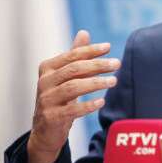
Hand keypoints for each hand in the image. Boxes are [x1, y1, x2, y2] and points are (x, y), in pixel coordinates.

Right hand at [27, 30, 120, 162]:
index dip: (90, 50)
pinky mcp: (51, 117)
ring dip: (96, 83)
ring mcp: (46, 100)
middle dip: (98, 65)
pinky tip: (102, 101)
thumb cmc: (59, 97)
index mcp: (48, 68)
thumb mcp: (65, 76)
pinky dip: (88, 105)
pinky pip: (72, 110)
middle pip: (74, 69)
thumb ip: (74, 56)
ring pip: (73, 87)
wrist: (45, 130)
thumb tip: (84, 32)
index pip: (72, 55)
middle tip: (117, 63)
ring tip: (114, 81)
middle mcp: (44, 82)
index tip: (109, 47)